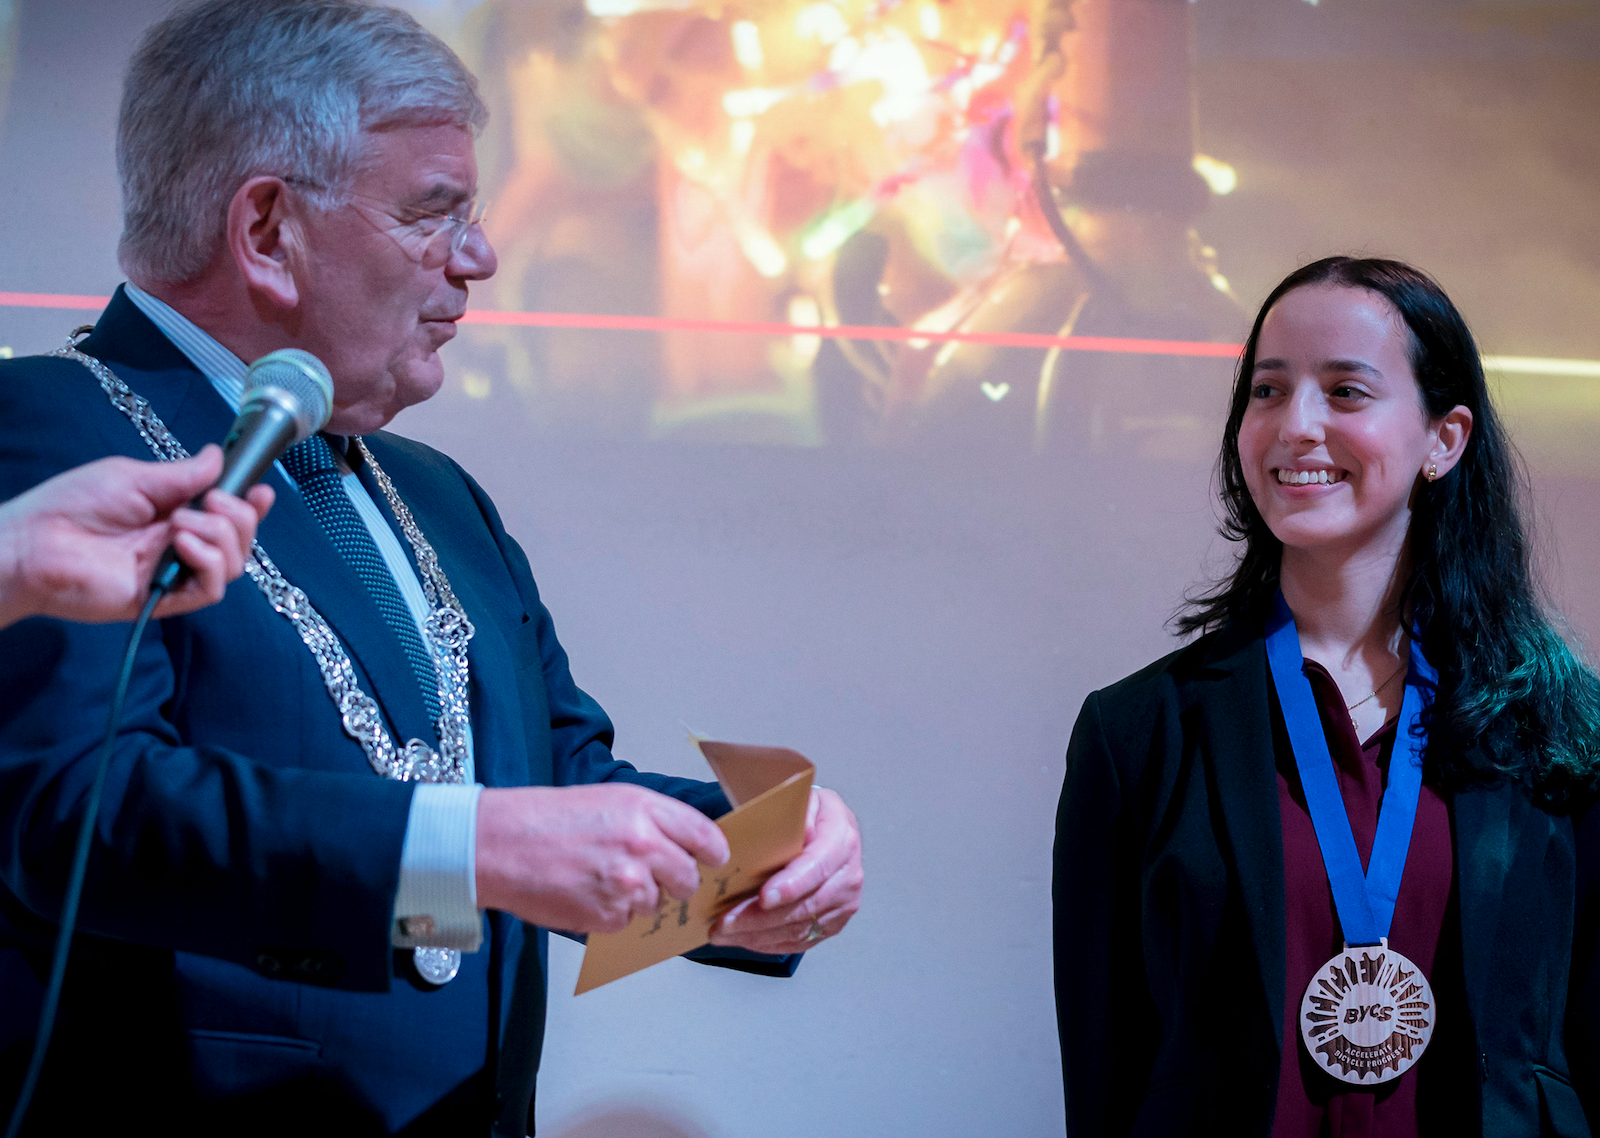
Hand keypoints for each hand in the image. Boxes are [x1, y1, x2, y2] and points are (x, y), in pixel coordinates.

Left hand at [0, 446, 273, 628]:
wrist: (34, 544)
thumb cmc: (72, 505)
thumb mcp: (132, 477)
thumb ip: (182, 475)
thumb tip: (218, 457)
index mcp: (173, 514)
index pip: (227, 515)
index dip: (251, 506)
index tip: (261, 491)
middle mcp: (179, 545)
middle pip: (240, 540)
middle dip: (240, 516)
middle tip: (210, 502)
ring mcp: (173, 573)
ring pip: (234, 564)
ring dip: (221, 536)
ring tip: (181, 524)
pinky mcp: (164, 599)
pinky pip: (210, 589)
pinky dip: (209, 564)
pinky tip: (183, 544)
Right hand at [475, 783, 730, 932]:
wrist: (500, 844)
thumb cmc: (549, 818)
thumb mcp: (609, 799)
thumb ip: (652, 821)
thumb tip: (683, 847)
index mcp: (646, 810)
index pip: (705, 837)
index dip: (713, 852)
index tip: (712, 860)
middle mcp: (643, 845)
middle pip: (689, 878)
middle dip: (678, 882)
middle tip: (653, 876)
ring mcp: (628, 884)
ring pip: (657, 904)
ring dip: (639, 898)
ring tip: (601, 878)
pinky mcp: (608, 916)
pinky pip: (627, 922)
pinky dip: (612, 914)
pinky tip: (586, 894)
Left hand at [709, 786, 861, 953]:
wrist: (833, 830)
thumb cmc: (810, 815)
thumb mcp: (802, 800)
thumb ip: (794, 813)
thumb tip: (793, 832)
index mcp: (841, 840)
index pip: (816, 867)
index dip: (791, 885)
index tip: (764, 898)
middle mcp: (848, 875)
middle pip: (804, 906)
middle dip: (760, 918)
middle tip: (724, 923)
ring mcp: (844, 903)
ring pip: (799, 929)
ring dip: (758, 935)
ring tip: (722, 933)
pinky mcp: (834, 923)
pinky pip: (800, 942)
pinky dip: (768, 944)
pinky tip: (742, 939)